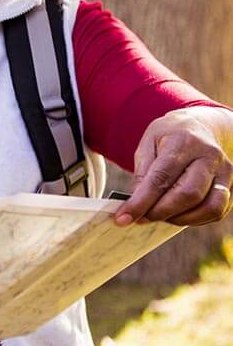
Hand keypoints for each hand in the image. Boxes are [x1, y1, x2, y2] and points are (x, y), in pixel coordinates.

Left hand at [116, 107, 232, 226]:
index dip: (142, 201)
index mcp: (183, 142)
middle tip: (142, 217)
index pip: (162, 177)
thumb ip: (142, 173)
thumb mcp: (147, 144)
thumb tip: (135, 205)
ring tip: (160, 215)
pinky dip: (195, 219)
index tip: (124, 217)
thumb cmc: (169, 137)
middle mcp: (209, 156)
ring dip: (180, 218)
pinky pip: (217, 211)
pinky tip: (178, 214)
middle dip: (161, 212)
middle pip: (188, 194)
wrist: (200, 126)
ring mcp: (225, 171)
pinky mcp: (231, 185)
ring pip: (208, 207)